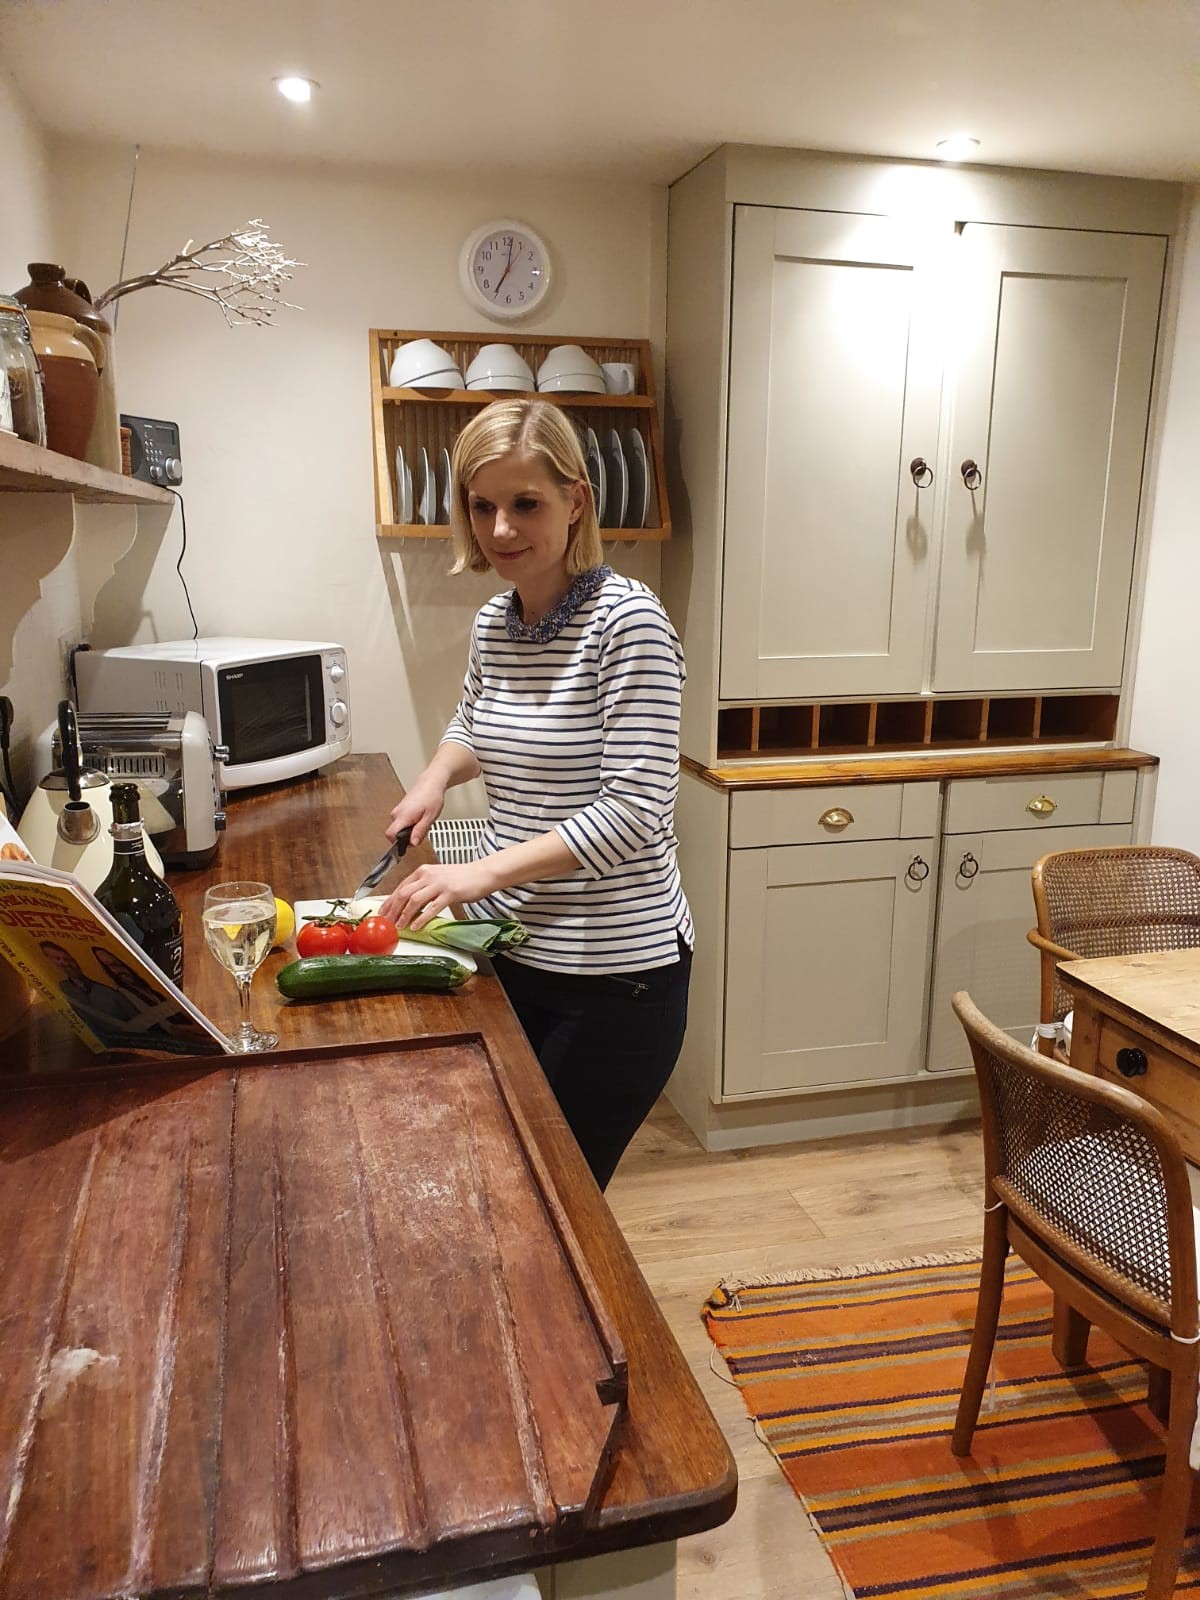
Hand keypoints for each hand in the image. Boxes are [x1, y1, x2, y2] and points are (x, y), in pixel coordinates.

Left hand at [378, 860, 496, 930]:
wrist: (482, 873)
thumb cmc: (462, 877)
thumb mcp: (438, 877)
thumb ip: (424, 887)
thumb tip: (409, 903)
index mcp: (423, 871)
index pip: (400, 887)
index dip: (389, 901)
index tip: (383, 912)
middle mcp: (429, 875)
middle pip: (404, 893)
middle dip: (393, 909)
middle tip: (387, 922)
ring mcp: (439, 884)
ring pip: (414, 900)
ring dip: (404, 915)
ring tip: (399, 926)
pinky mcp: (450, 893)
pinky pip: (432, 907)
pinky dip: (421, 918)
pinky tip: (416, 926)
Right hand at [385, 777, 444, 849]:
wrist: (431, 783)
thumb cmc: (432, 796)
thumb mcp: (430, 818)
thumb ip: (420, 832)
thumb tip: (412, 844)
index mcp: (403, 816)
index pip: (390, 834)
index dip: (398, 843)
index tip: (408, 844)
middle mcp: (397, 813)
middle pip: (395, 833)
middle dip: (408, 837)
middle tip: (422, 831)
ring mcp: (398, 810)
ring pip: (400, 828)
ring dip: (410, 830)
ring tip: (423, 821)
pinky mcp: (401, 809)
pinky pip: (402, 822)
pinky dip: (410, 824)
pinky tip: (420, 818)